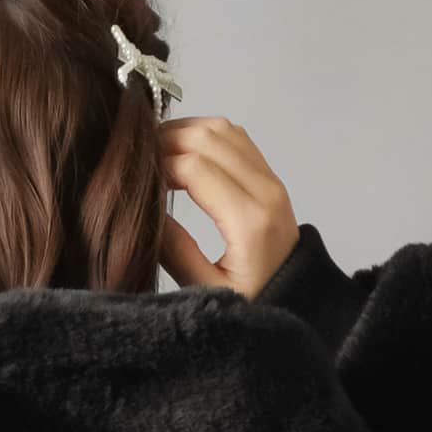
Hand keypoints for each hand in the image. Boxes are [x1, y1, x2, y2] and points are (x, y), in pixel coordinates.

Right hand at [157, 116, 300, 300]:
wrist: (294, 299)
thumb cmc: (252, 301)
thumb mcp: (207, 289)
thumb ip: (176, 251)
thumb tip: (146, 211)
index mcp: (250, 222)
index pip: (195, 168)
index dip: (159, 165)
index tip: (137, 179)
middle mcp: (265, 192)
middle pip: (208, 138)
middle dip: (168, 141)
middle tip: (139, 160)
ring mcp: (271, 180)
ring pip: (223, 130)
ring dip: (186, 132)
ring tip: (156, 152)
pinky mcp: (270, 177)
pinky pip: (235, 137)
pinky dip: (204, 134)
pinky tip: (182, 152)